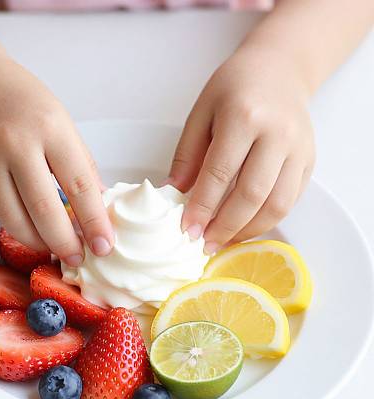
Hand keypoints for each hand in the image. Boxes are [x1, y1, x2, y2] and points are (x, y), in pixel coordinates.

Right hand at [0, 55, 112, 265]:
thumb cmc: (20, 100)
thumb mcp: (61, 122)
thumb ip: (80, 165)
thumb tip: (96, 206)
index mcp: (50, 129)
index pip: (79, 186)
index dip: (95, 222)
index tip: (104, 246)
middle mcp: (16, 145)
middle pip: (45, 212)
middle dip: (65, 244)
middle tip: (77, 258)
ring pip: (14, 221)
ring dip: (38, 242)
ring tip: (52, 246)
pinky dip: (15, 224)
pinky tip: (27, 222)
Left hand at [167, 47, 314, 252]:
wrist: (280, 69)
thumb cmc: (235, 88)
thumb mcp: (201, 112)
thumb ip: (187, 154)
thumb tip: (174, 193)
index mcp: (244, 117)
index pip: (219, 173)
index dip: (202, 207)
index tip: (187, 230)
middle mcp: (277, 134)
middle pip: (251, 194)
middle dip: (225, 226)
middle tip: (205, 244)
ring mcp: (299, 149)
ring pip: (276, 204)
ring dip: (248, 230)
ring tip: (224, 241)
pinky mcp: (309, 161)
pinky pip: (290, 201)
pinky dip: (266, 221)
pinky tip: (244, 227)